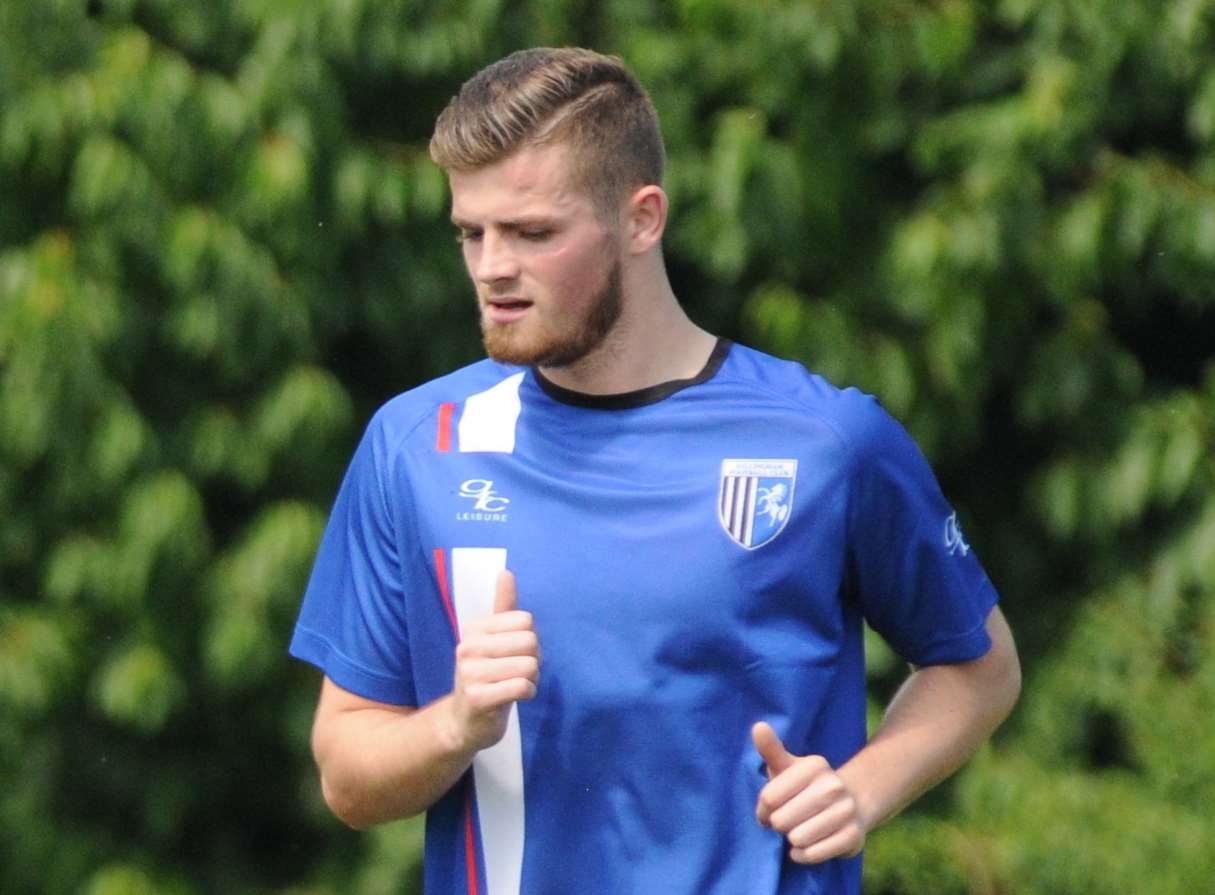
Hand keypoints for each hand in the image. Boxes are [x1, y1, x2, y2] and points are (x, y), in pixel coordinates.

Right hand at [447, 570, 540, 752]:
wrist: (463, 722)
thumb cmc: (485, 677)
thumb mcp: (492, 641)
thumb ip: (502, 608)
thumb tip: (506, 572)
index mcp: (474, 629)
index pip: (526, 620)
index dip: (531, 639)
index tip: (516, 654)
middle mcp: (468, 647)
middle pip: (531, 641)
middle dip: (534, 660)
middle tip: (518, 673)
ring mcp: (470, 673)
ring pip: (530, 665)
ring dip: (532, 679)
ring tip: (514, 686)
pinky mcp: (477, 698)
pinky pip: (522, 687)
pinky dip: (527, 693)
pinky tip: (514, 699)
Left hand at [752, 721, 866, 863]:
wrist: (850, 804)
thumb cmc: (805, 787)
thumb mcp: (787, 766)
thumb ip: (770, 749)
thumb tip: (758, 726)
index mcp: (814, 766)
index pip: (768, 797)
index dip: (763, 808)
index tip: (770, 808)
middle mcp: (833, 785)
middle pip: (781, 820)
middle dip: (778, 825)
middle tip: (786, 820)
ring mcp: (846, 811)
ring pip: (797, 838)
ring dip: (792, 840)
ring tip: (798, 830)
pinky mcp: (853, 837)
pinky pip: (813, 854)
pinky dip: (803, 855)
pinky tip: (805, 846)